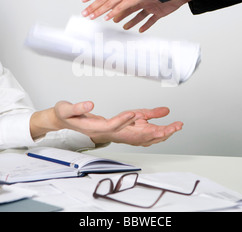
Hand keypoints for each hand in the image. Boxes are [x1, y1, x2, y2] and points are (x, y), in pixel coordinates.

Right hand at [30, 101, 182, 146]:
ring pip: (141, 137)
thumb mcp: (67, 109)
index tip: (136, 114)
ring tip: (176, 126)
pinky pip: (139, 132)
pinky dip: (152, 130)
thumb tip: (89, 104)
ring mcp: (117, 133)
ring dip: (159, 132)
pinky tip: (163, 125)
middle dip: (156, 132)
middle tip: (174, 126)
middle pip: (135, 136)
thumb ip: (77, 107)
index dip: (125, 121)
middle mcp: (111, 133)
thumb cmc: (66, 115)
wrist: (65, 122)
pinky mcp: (120, 130)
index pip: (113, 127)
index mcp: (98, 128)